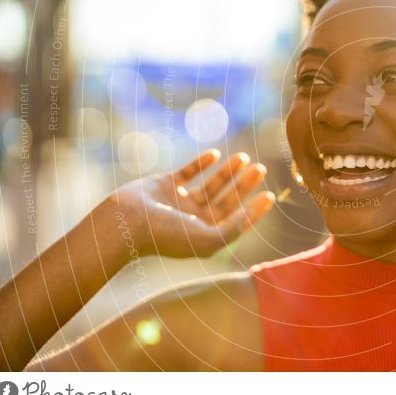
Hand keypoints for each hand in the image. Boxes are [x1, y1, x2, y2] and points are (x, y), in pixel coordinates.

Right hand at [104, 149, 275, 258]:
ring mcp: (179, 201)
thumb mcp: (206, 240)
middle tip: (261, 168)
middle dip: (245, 184)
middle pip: (227, 199)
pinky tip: (215, 154)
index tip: (270, 195)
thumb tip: (251, 217)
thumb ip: (231, 230)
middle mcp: (194, 219)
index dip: (254, 210)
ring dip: (228, 171)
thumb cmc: (166, 236)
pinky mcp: (165, 184)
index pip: (236, 221)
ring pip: (211, 184)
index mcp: (204, 236)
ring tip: (245, 158)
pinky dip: (201, 163)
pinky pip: (188, 172)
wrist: (125, 222)